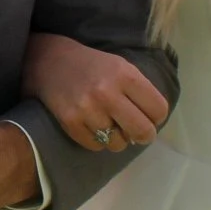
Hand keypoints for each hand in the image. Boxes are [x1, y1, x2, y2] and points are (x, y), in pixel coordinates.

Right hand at [22, 32, 169, 153]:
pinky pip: (96, 146)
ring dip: (118, 139)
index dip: (157, 117)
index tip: (150, 117)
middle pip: (142, 131)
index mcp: (125, 75)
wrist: (51, 63)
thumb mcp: (121, 67)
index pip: (158, 109)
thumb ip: (140, 91)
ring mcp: (87, 109)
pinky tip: (93, 126)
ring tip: (110, 125)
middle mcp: (107, 92)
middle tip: (138, 133)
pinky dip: (98, 141)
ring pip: (118, 143)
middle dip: (144, 136)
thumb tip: (154, 123)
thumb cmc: (94, 66)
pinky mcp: (70, 122)